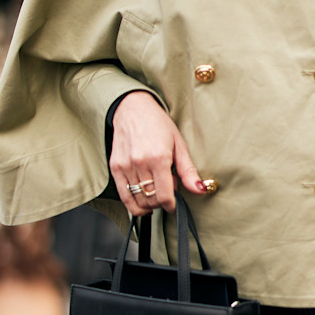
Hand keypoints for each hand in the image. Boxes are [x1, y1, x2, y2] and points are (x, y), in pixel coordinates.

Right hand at [110, 91, 205, 216]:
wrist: (133, 109)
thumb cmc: (157, 124)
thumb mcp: (179, 145)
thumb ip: (188, 171)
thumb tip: (200, 189)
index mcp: (158, 157)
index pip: (164, 196)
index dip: (171, 205)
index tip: (174, 204)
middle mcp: (140, 163)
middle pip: (151, 200)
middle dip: (161, 201)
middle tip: (166, 188)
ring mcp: (125, 166)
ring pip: (137, 201)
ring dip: (149, 202)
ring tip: (154, 189)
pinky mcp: (115, 168)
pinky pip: (124, 196)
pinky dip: (134, 203)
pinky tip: (142, 198)